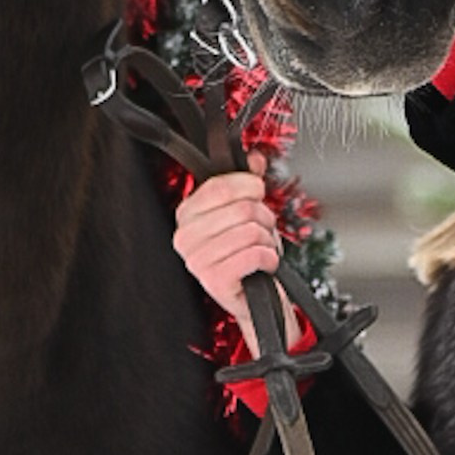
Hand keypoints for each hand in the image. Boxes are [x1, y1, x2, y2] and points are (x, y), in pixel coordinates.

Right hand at [171, 164, 302, 352]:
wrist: (256, 296)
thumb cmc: (248, 254)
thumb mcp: (247, 213)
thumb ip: (247, 183)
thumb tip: (254, 158)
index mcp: (187, 214)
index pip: (220, 185)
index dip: (249, 185)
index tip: (258, 192)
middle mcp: (185, 237)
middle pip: (241, 208)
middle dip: (263, 218)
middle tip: (261, 231)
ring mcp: (197, 260)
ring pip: (250, 231)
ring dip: (267, 241)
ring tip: (260, 250)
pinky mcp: (214, 280)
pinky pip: (254, 254)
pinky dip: (269, 259)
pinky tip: (263, 265)